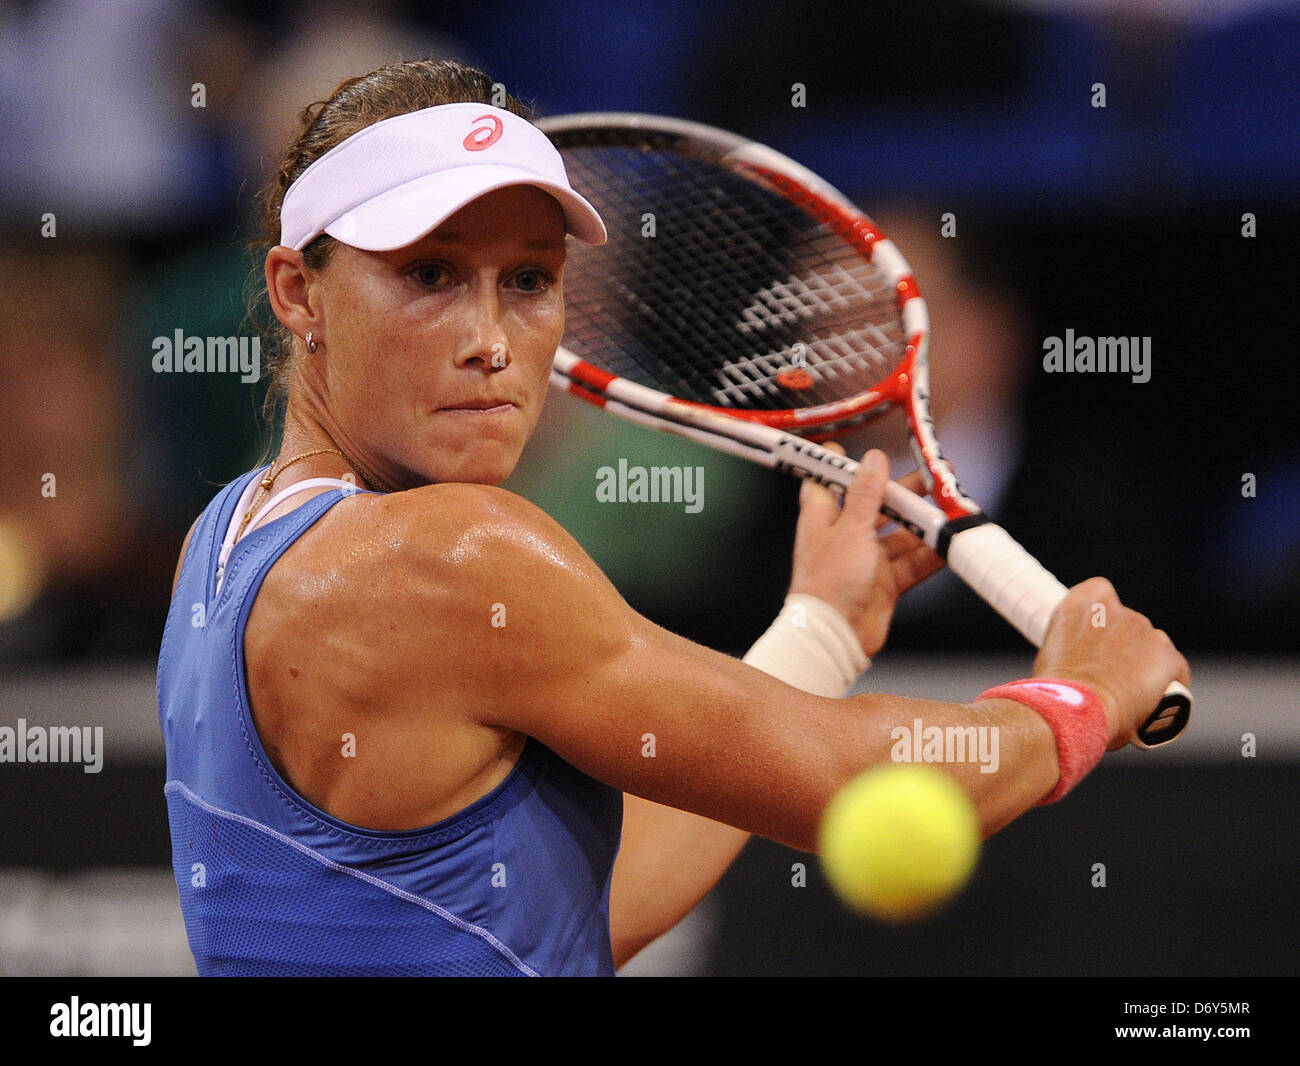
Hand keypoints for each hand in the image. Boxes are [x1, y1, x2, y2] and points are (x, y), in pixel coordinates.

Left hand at [788, 446, 943, 657]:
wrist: (834, 636)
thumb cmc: (828, 583)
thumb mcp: (850, 528)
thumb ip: (865, 494)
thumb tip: (874, 460)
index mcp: (823, 518)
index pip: (829, 483)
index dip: (842, 466)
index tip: (862, 450)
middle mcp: (844, 537)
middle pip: (876, 507)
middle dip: (903, 493)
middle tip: (932, 478)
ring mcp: (866, 561)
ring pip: (899, 536)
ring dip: (922, 525)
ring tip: (949, 510)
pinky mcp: (884, 584)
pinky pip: (912, 564)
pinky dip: (930, 556)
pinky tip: (949, 545)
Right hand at [1034, 577, 1190, 749]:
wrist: (1076, 710)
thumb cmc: (1057, 691)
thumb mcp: (1052, 656)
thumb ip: (1072, 647)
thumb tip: (1081, 665)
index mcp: (1083, 601)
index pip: (1101, 594)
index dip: (1102, 620)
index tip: (1096, 643)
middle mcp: (1118, 609)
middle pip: (1130, 625)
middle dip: (1125, 648)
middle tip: (1111, 677)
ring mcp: (1147, 632)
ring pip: (1153, 647)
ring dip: (1145, 665)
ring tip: (1130, 695)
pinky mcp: (1170, 657)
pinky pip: (1174, 670)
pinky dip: (1168, 684)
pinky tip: (1155, 703)